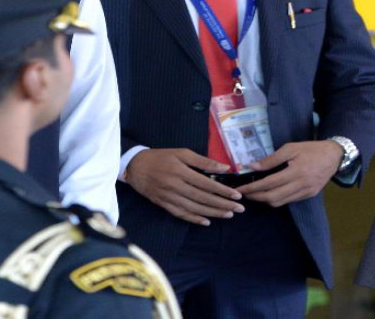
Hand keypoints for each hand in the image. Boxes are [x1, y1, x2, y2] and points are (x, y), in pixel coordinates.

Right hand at [124, 148, 243, 225]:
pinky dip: (194, 219)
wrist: (134, 166)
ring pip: (194, 208)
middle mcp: (174, 186)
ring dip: (212, 213)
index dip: (222, 191)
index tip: (237, 195)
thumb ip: (202, 161)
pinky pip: (181, 214)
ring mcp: (168, 197)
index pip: (206, 184)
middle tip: (239, 209)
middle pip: (202, 198)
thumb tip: (224, 167)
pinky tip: (207, 222)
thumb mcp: (181, 152)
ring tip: (228, 215)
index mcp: (180, 171)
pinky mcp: (163, 204)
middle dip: (222, 204)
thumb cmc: (161, 157)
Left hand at [237, 140, 343, 206]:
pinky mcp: (310, 195)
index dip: (252, 188)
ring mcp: (306, 192)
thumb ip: (271, 159)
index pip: (269, 183)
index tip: (240, 190)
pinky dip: (277, 199)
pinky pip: (289, 201)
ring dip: (265, 200)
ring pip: (280, 202)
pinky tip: (271, 193)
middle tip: (245, 193)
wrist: (335, 156)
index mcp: (296, 171)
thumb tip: (253, 167)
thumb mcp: (291, 148)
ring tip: (256, 194)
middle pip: (273, 197)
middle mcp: (301, 184)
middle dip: (256, 197)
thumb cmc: (311, 149)